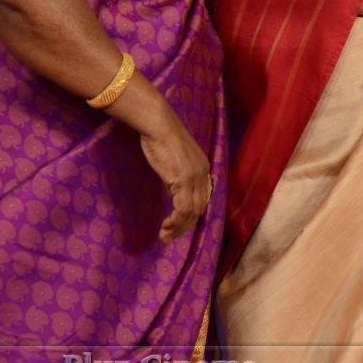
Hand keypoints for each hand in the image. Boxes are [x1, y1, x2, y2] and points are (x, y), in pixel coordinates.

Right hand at [134, 107, 211, 242]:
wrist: (159, 125)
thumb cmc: (161, 139)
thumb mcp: (174, 161)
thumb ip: (178, 176)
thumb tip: (173, 191)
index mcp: (203, 168)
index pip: (202, 199)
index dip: (191, 216)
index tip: (178, 226)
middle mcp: (203, 173)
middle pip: (199, 208)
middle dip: (185, 226)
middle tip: (170, 237)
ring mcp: (195, 177)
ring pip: (192, 211)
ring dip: (178, 227)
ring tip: (165, 236)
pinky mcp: (183, 179)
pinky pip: (183, 207)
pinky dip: (176, 220)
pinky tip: (166, 225)